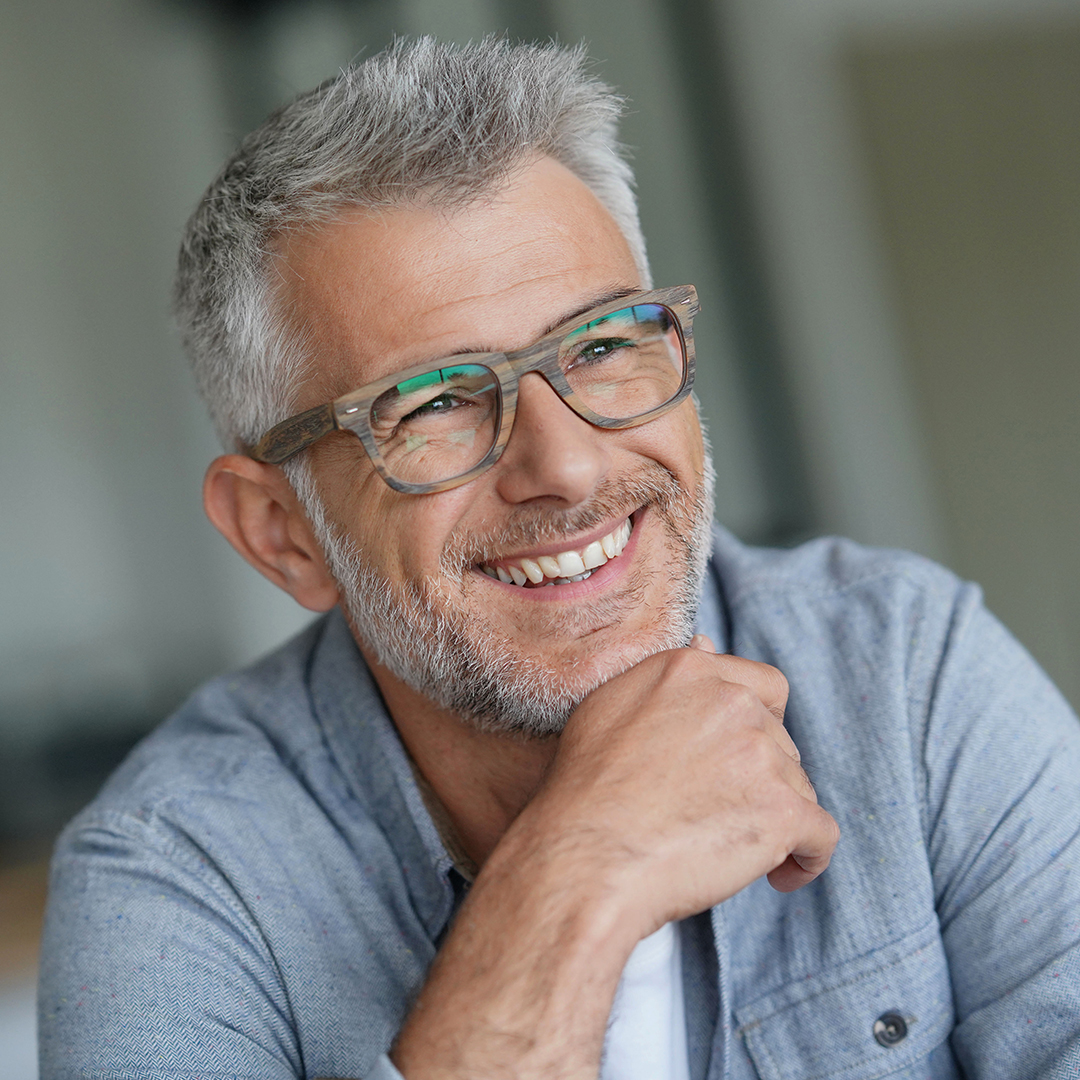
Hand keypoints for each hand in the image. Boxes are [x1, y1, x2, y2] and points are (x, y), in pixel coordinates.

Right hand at [522, 636, 838, 935]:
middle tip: (713, 814)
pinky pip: (821, 837)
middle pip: (781, 743)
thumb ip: (668, 676)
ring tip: (727, 850)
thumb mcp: (610, 707)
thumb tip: (707, 645)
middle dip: (759, 778)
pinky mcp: (782, 811)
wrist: (585, 856)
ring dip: (774, 819)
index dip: (760, 726)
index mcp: (691, 672)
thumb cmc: (586, 790)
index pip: (765, 687)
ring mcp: (761, 755)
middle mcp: (732, 702)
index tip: (738, 759)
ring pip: (798, 789)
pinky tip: (780, 875)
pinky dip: (807, 859)